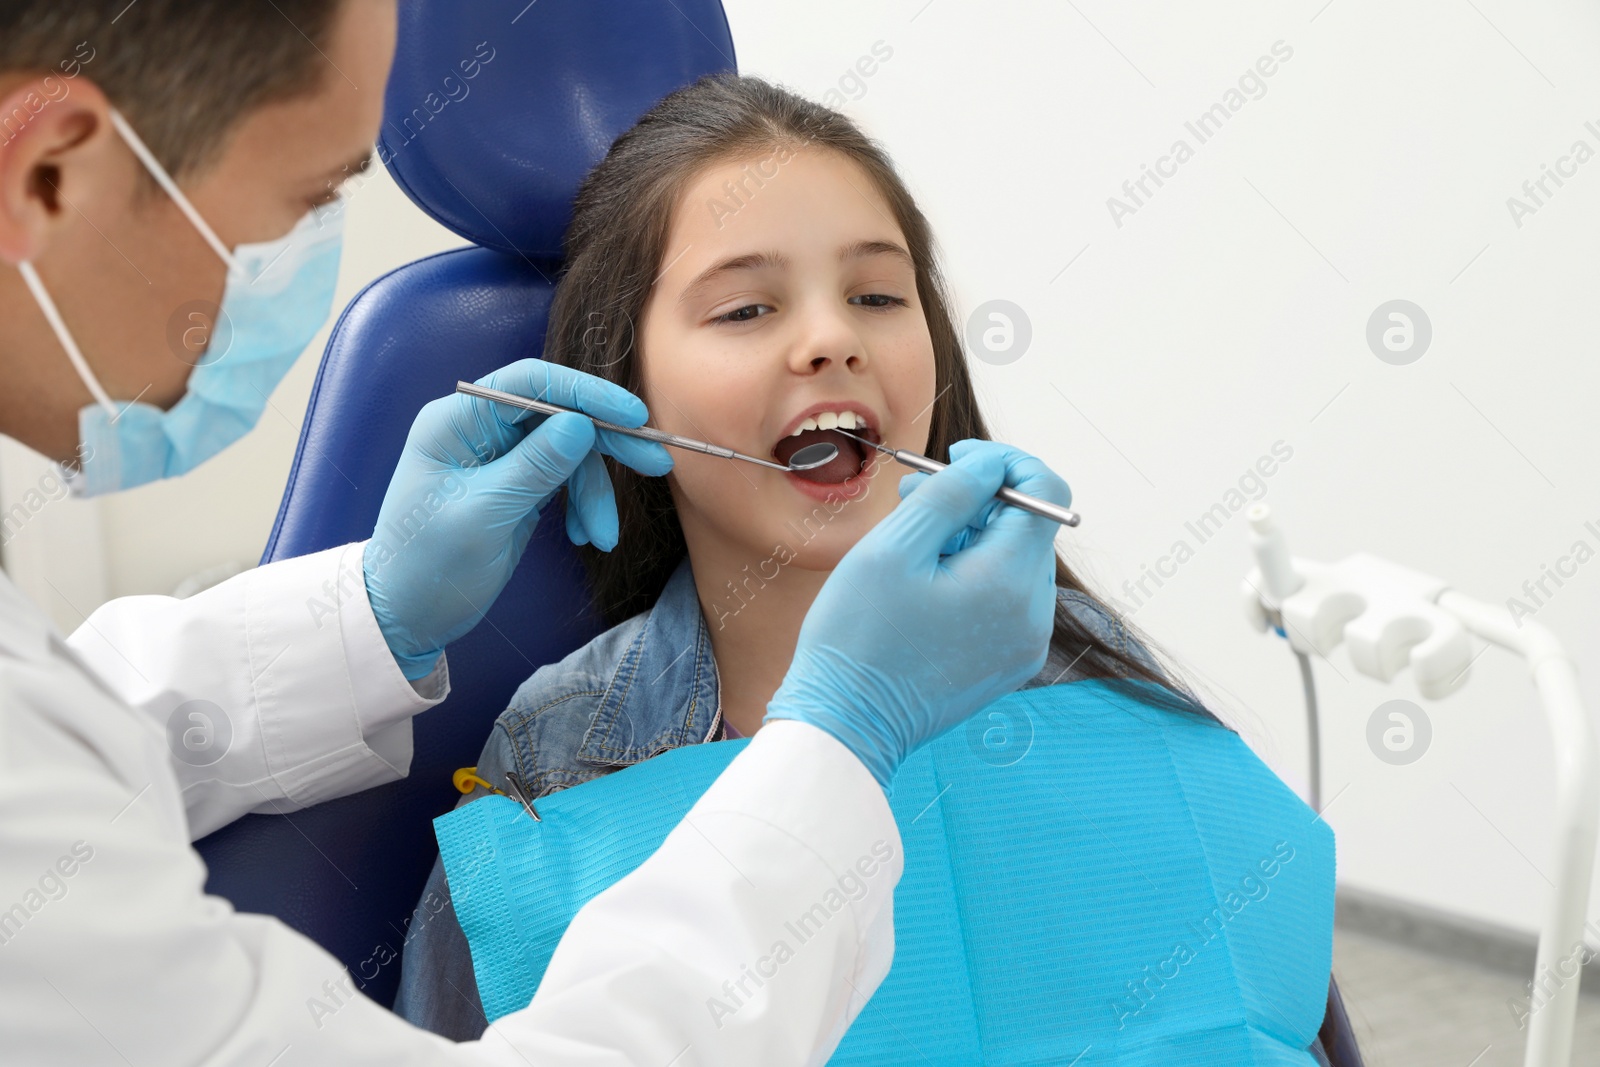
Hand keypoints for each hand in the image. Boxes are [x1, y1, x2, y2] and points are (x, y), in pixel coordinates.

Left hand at [364, 359, 672, 678]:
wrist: (406, 618)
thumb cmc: (428, 567)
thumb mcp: (484, 516)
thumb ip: (535, 467)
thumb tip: (581, 424)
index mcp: (457, 422)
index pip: (530, 385)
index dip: (586, 394)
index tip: (633, 417)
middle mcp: (479, 429)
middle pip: (559, 415)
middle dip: (606, 444)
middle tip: (656, 465)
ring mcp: (500, 457)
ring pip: (570, 451)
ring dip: (594, 491)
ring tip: (604, 537)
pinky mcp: (517, 484)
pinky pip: (565, 480)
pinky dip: (582, 506)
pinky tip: (585, 536)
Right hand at [765, 440, 1069, 788]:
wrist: (846, 724)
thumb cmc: (858, 636)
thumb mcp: (893, 548)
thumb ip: (949, 496)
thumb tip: (989, 466)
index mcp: (1010, 582)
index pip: (1046, 492)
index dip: (1005, 462)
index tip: (958, 460)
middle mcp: (1033, 615)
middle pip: (1029, 526)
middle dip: (979, 499)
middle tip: (916, 497)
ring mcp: (1024, 643)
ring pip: (1015, 560)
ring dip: (972, 536)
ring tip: (912, 542)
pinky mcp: (1008, 662)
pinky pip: (1006, 597)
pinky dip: (974, 574)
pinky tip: (925, 581)